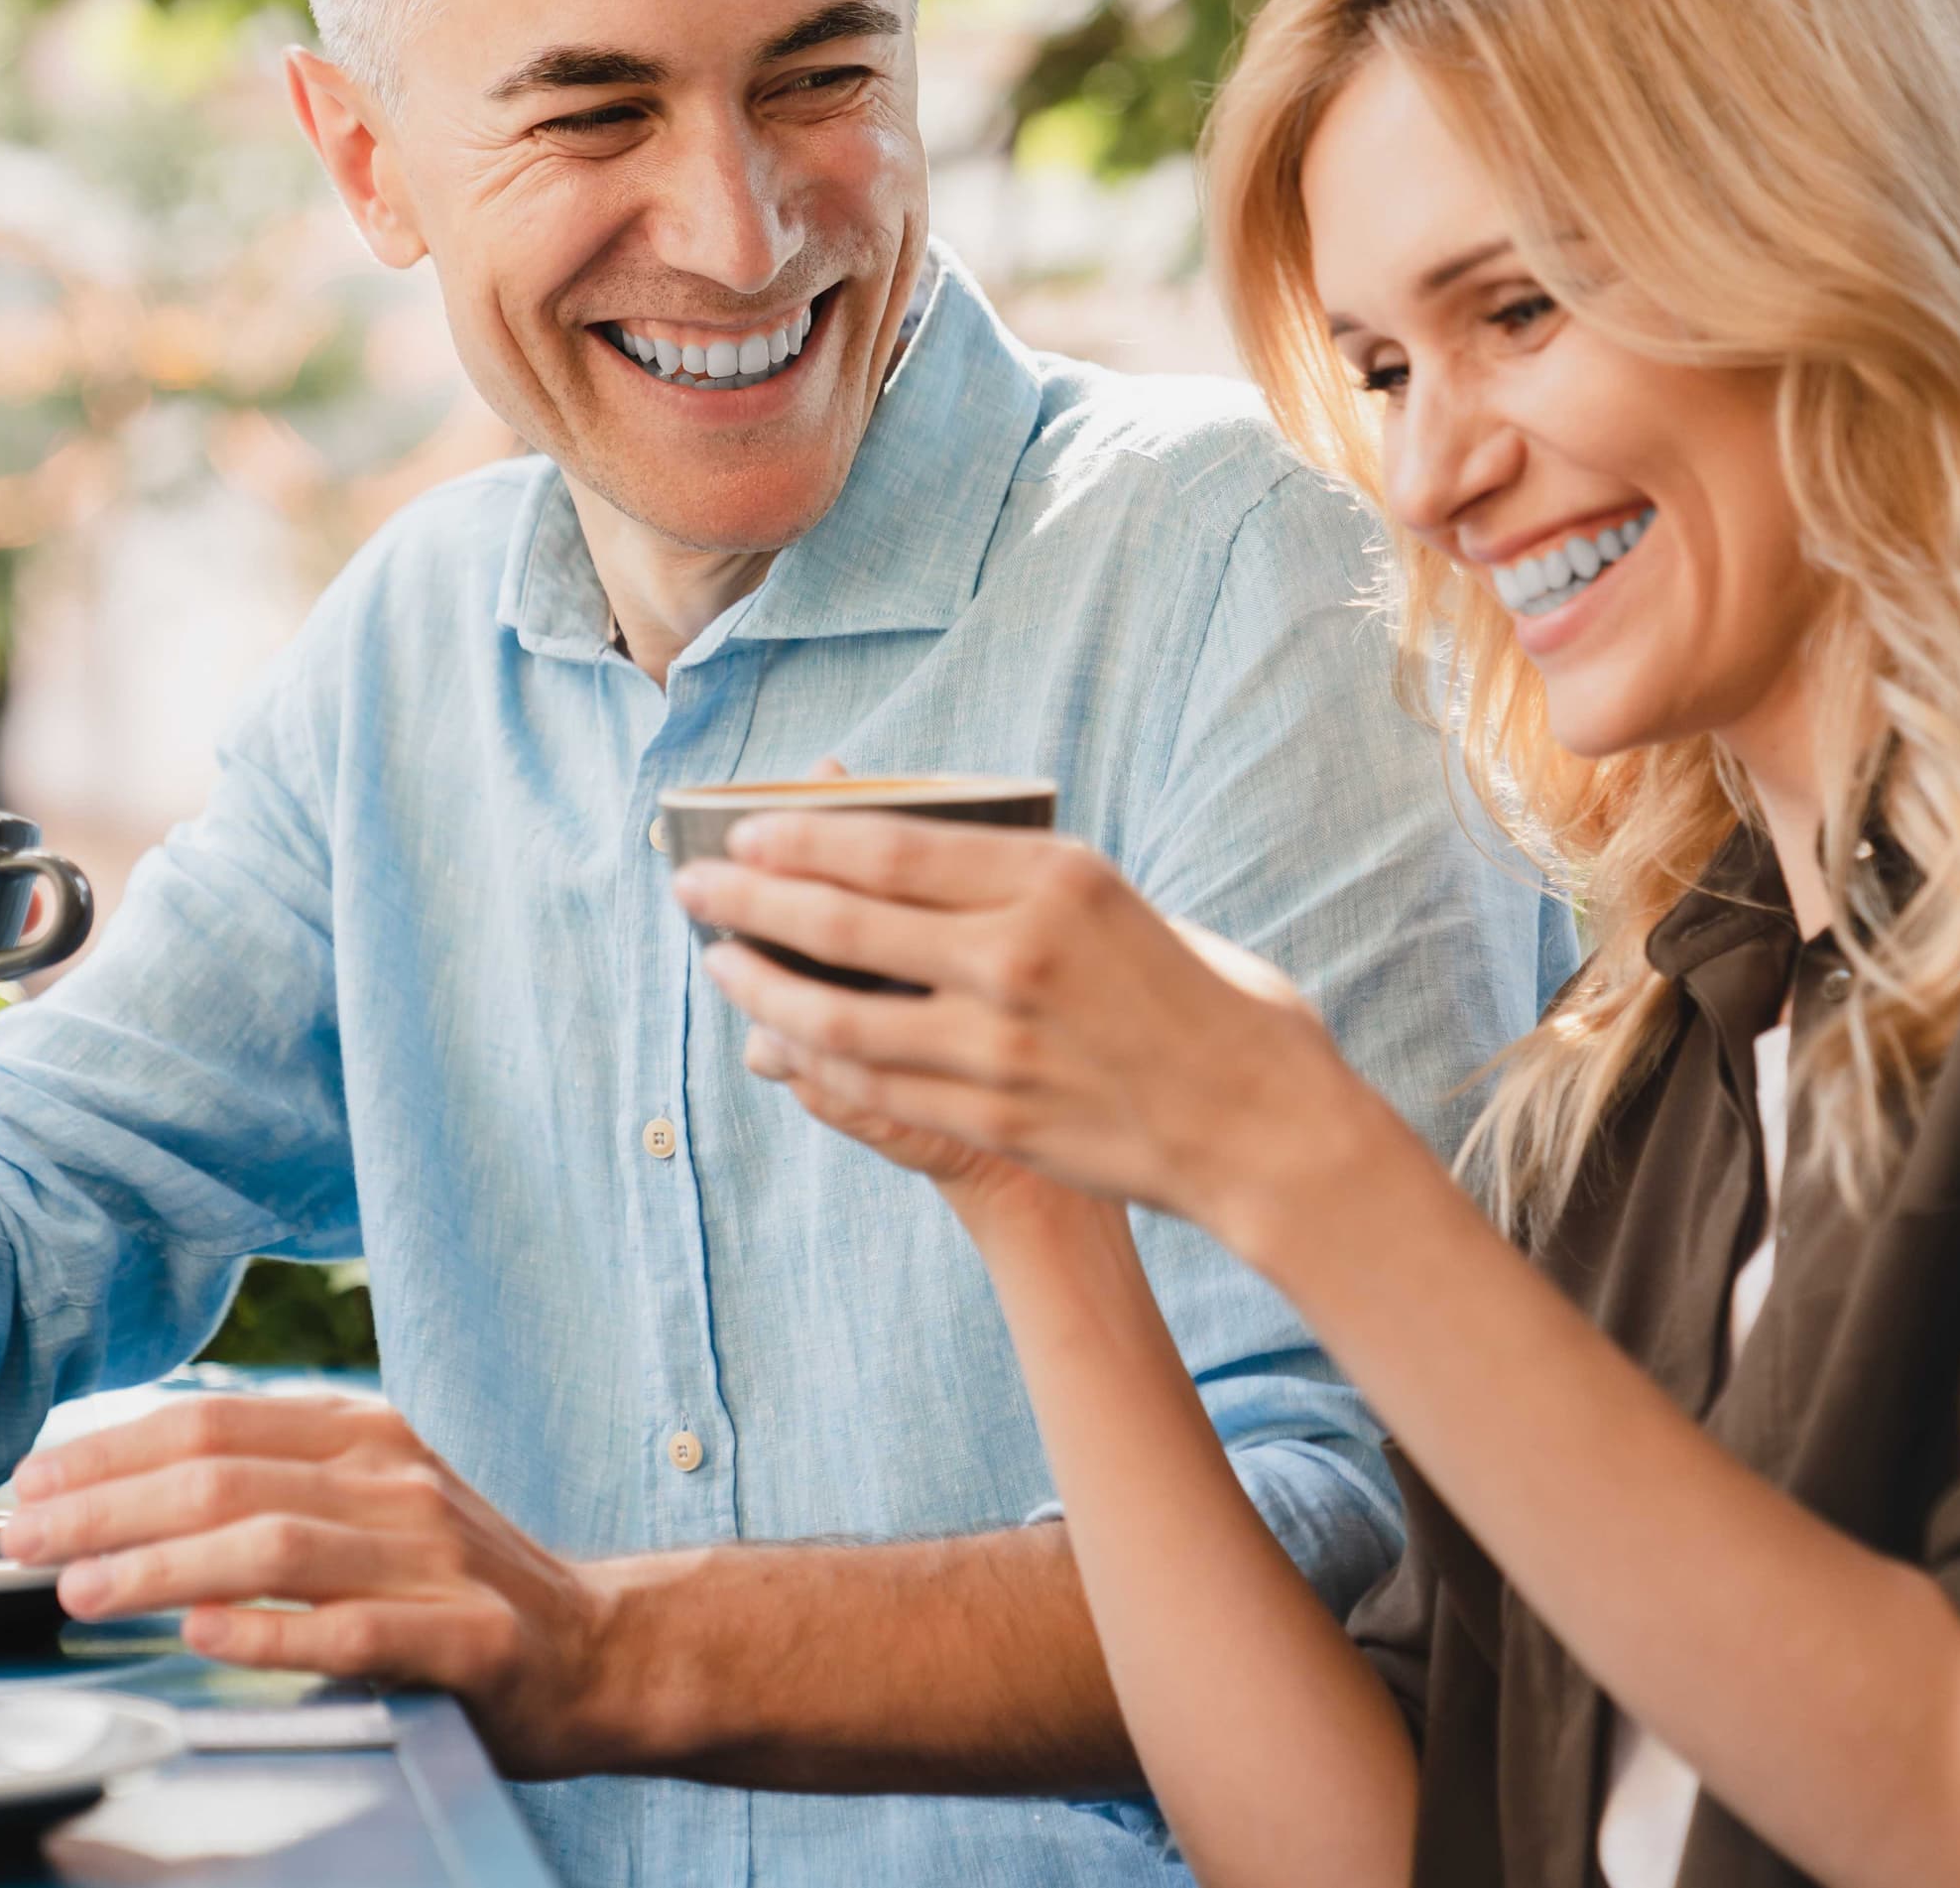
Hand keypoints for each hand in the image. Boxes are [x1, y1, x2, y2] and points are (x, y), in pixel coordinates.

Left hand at [0, 1394, 626, 1775]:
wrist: (597, 1646)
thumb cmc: (455, 1582)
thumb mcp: (369, 1502)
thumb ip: (271, 1487)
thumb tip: (124, 1490)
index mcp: (365, 1435)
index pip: (216, 1421)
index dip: (113, 1449)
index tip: (32, 1481)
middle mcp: (397, 1481)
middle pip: (228, 1476)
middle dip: (109, 1505)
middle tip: (24, 1539)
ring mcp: (437, 1556)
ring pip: (276, 1544)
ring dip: (164, 1566)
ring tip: (83, 1588)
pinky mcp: (468, 1638)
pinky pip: (353, 1630)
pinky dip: (270, 1633)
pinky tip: (203, 1638)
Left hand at [671, 818, 1380, 1237]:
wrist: (1266, 1128)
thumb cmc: (1207, 1002)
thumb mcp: (1123, 904)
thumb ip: (1025, 885)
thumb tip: (914, 861)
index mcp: (1058, 879)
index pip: (894, 845)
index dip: (802, 838)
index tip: (744, 832)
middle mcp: (1020, 954)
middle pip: (845, 920)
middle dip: (750, 902)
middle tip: (692, 888)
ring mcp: (1000, 1044)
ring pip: (838, 1011)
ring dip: (762, 987)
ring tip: (720, 966)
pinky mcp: (993, 1116)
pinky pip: (873, 1082)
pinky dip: (813, 1059)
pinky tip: (780, 1042)